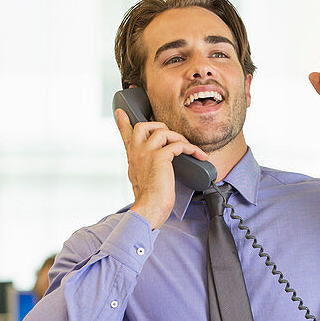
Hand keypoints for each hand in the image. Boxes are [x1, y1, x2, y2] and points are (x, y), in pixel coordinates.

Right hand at [114, 109, 209, 229]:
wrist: (149, 208)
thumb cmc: (149, 198)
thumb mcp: (140, 179)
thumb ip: (143, 167)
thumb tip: (155, 163)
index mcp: (132, 157)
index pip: (125, 135)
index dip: (123, 122)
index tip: (120, 112)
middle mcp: (136, 152)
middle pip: (144, 125)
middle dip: (161, 127)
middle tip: (173, 138)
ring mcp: (146, 152)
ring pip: (163, 131)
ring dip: (180, 138)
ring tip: (189, 149)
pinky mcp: (160, 157)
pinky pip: (178, 145)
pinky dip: (191, 148)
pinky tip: (198, 155)